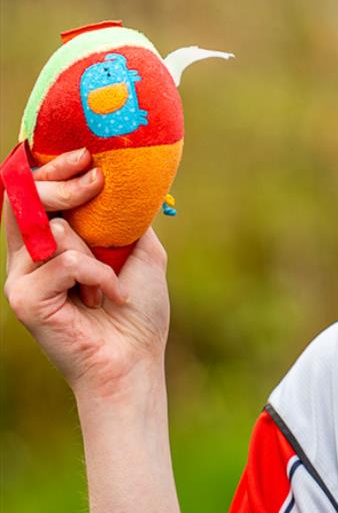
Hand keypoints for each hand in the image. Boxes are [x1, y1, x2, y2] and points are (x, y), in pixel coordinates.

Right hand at [4, 149, 170, 398]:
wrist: (136, 357)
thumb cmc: (140, 308)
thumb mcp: (139, 249)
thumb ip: (122, 216)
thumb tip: (121, 175)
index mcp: (52, 242)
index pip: (33, 193)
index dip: (50, 168)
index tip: (85, 155)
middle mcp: (29, 256)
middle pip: (25, 199)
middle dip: (64, 186)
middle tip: (95, 184)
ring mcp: (22, 277)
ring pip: (52, 231)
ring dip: (96, 251)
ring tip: (112, 282)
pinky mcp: (24, 298)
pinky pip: (63, 262)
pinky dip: (97, 275)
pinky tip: (107, 297)